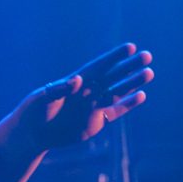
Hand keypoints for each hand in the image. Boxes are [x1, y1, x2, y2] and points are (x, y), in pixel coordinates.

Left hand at [16, 42, 153, 149]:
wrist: (33, 134)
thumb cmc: (34, 112)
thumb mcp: (43, 99)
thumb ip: (60, 89)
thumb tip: (77, 79)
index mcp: (76, 81)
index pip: (99, 66)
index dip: (114, 57)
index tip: (130, 47)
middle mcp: (88, 91)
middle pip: (112, 76)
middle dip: (129, 66)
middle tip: (147, 56)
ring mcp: (93, 106)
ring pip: (117, 92)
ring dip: (133, 83)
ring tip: (149, 73)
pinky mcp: (95, 121)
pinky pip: (115, 111)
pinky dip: (128, 104)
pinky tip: (142, 95)